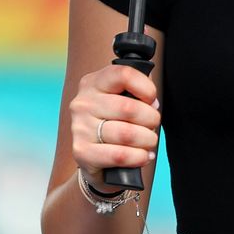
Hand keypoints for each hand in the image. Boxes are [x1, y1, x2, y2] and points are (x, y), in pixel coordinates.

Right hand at [69, 64, 160, 184]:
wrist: (94, 155)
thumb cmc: (113, 122)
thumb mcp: (122, 99)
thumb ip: (137, 93)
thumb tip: (153, 104)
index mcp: (93, 83)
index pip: (124, 75)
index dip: (146, 88)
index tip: (151, 100)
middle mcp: (83, 103)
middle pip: (129, 108)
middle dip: (151, 120)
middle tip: (152, 126)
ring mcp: (80, 128)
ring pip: (127, 134)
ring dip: (147, 140)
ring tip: (149, 142)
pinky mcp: (82, 152)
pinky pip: (120, 155)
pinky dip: (138, 157)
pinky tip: (142, 156)